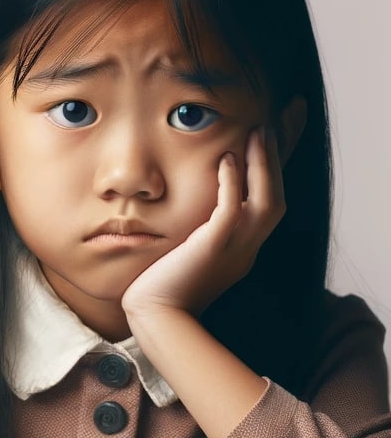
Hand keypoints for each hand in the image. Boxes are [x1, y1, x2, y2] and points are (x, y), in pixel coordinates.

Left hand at [122, 126, 284, 320]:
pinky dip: (233, 184)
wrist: (155, 317)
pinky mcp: (212, 249)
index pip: (267, 202)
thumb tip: (187, 213)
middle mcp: (246, 248)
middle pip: (277, 197)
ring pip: (265, 200)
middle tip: (281, 120)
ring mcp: (234, 250)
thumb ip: (195, 233)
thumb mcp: (186, 255)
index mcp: (242, 249)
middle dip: (280, 157)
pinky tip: (228, 159)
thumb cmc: (160, 288)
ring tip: (260, 131)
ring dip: (264, 165)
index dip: (275, 169)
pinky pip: (231, 210)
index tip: (276, 135)